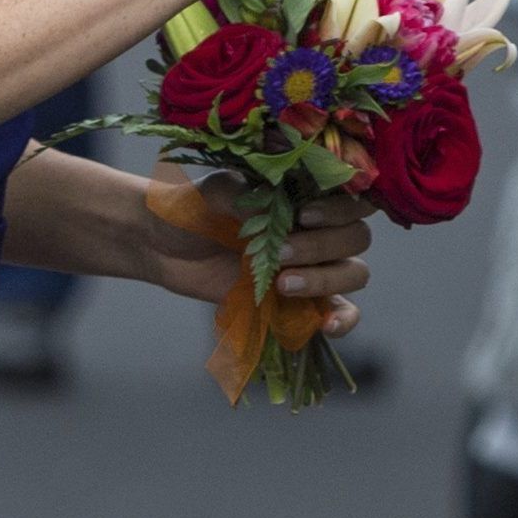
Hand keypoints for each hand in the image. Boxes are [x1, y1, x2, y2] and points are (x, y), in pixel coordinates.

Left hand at [148, 171, 372, 337]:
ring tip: (282, 284)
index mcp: (303, 190)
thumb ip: (243, 198)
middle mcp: (315, 226)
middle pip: (356, 238)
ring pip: (354, 273)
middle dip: (321, 247)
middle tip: (279, 253)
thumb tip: (275, 215)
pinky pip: (340, 311)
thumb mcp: (212, 192)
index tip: (303, 216)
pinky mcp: (299, 300)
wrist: (161, 245)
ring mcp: (310, 264)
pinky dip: (343, 319)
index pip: (351, 197)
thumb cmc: (190, 207)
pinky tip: (326, 326)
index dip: (339, 209)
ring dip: (326, 279)